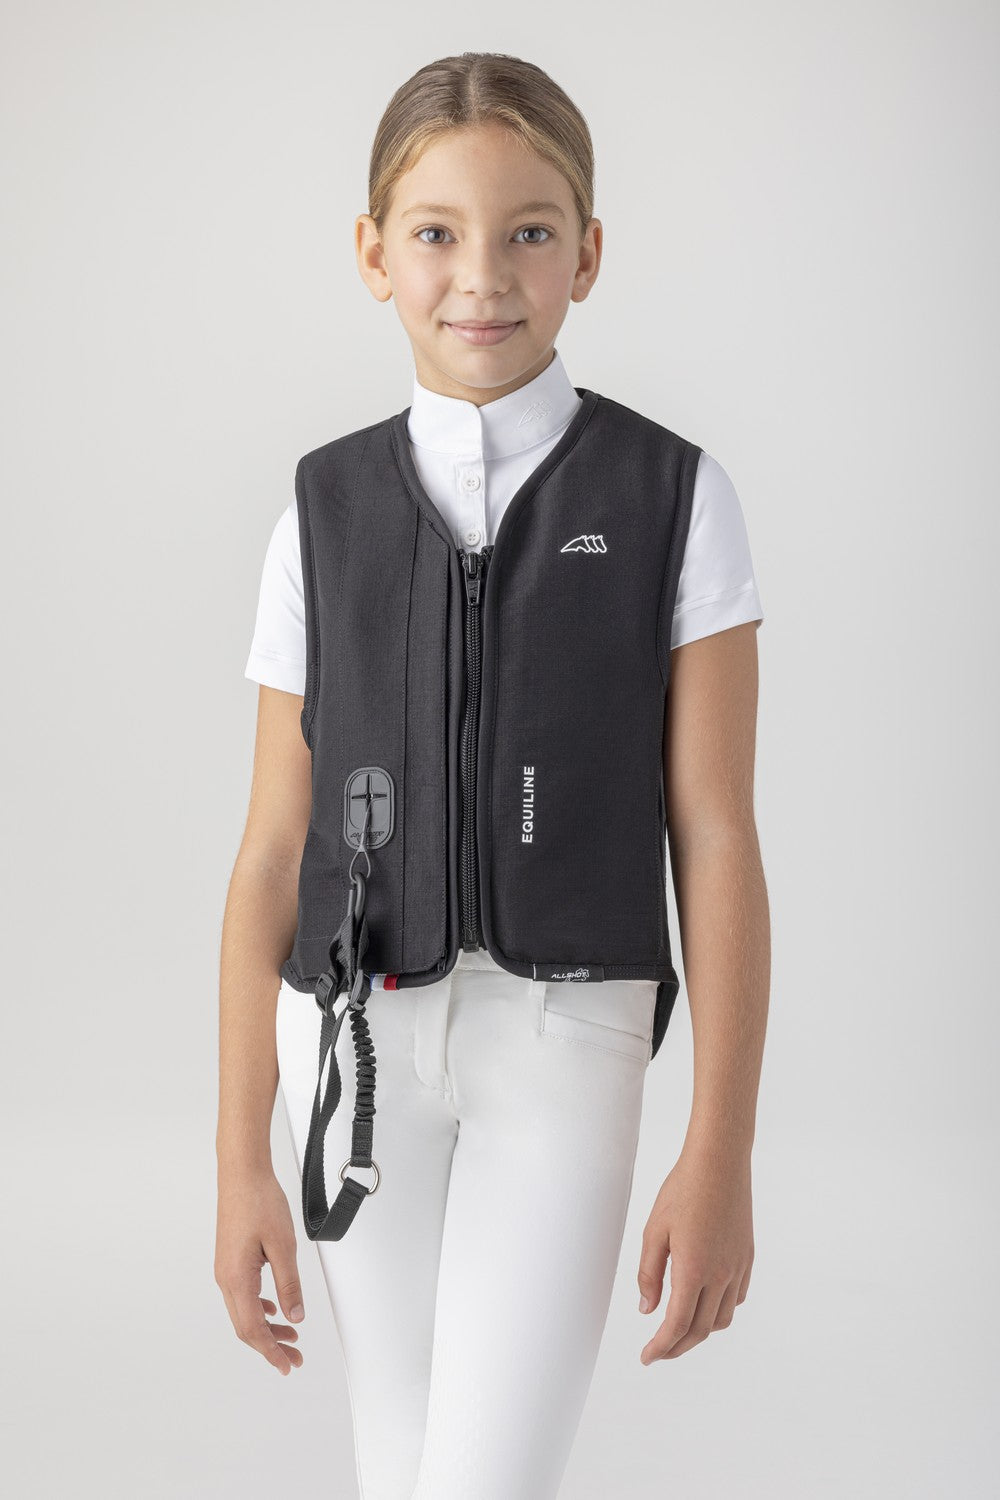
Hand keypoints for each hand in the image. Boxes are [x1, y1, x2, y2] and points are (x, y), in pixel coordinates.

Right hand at [215, 1164, 305, 1374]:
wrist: (241, 1173)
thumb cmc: (259, 1202)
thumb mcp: (283, 1246)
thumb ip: (289, 1285)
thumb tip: (295, 1318)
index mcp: (236, 1279)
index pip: (253, 1329)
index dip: (271, 1352)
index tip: (288, 1365)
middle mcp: (225, 1279)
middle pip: (246, 1327)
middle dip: (270, 1346)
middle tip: (295, 1358)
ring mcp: (225, 1270)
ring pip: (245, 1312)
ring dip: (267, 1329)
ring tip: (291, 1337)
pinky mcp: (230, 1260)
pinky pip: (243, 1295)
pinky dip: (260, 1309)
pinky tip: (275, 1310)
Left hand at [636, 1147, 753, 1363]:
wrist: (720, 1162)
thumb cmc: (683, 1190)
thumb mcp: (654, 1230)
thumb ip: (649, 1274)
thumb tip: (647, 1310)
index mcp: (694, 1269)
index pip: (677, 1324)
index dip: (661, 1347)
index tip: (647, 1357)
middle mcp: (721, 1274)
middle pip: (701, 1329)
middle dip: (678, 1347)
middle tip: (658, 1351)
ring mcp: (738, 1267)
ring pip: (722, 1318)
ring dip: (700, 1332)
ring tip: (679, 1330)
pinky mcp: (747, 1257)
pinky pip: (736, 1298)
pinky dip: (720, 1311)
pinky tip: (705, 1303)